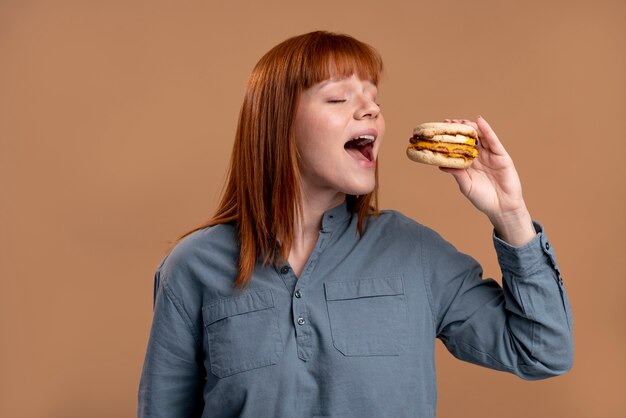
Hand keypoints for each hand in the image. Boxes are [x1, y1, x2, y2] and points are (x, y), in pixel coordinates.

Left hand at [440, 116, 535, 245]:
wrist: (501, 208)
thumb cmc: (483, 198)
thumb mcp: (465, 185)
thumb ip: (456, 173)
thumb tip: (440, 165)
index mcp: (469, 163)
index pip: (459, 147)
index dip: (450, 138)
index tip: (440, 131)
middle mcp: (479, 157)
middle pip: (468, 139)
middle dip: (459, 130)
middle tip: (448, 123)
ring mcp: (491, 155)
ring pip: (480, 137)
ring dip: (471, 127)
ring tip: (461, 121)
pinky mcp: (501, 156)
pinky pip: (493, 141)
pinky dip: (487, 130)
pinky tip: (480, 121)